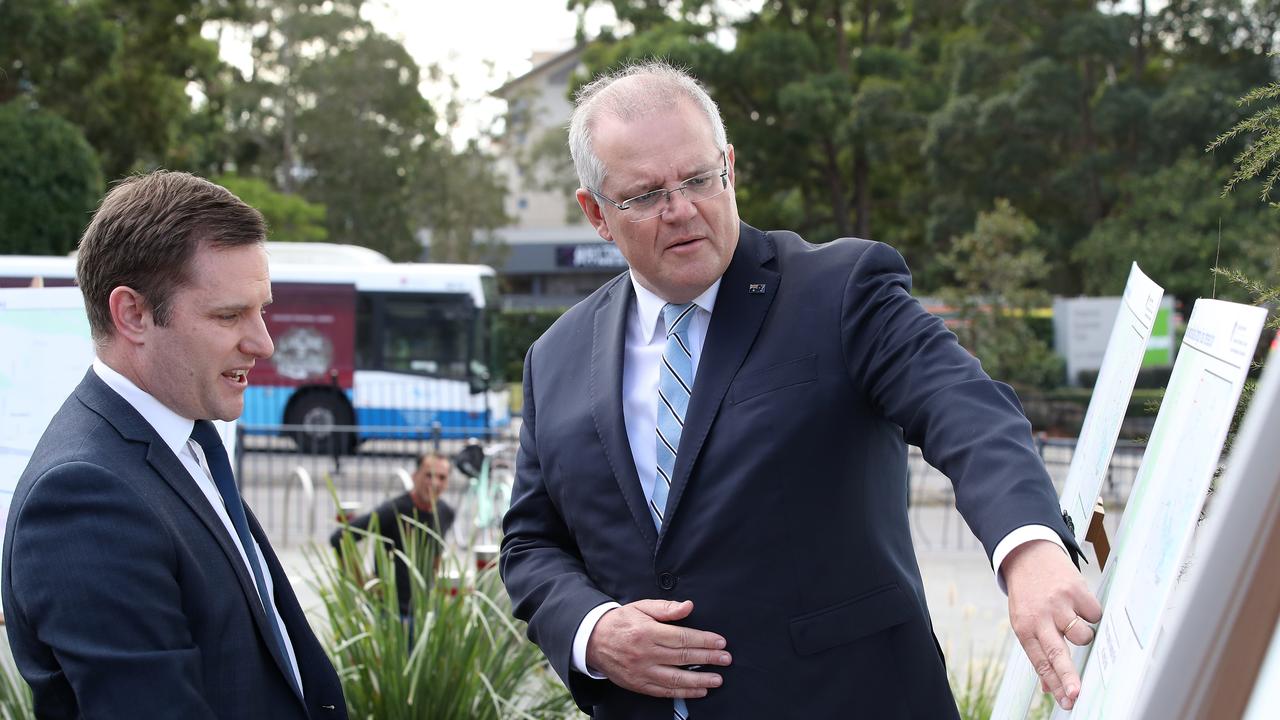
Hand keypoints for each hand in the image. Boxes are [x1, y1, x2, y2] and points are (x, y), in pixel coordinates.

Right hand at [585, 599, 731, 698]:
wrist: (594, 640)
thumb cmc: (621, 622)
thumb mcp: (641, 607)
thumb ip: (666, 608)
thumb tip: (688, 606)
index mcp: (647, 632)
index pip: (682, 638)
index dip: (703, 640)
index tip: (720, 642)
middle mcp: (645, 653)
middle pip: (683, 658)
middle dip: (708, 659)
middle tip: (725, 659)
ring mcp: (642, 672)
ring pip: (676, 679)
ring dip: (699, 680)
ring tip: (717, 679)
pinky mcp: (639, 684)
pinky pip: (665, 691)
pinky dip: (684, 693)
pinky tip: (699, 690)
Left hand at [1003, 539, 1101, 710]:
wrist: (1028, 554)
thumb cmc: (1028, 593)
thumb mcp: (1023, 620)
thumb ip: (1037, 651)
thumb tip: (1049, 687)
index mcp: (1025, 628)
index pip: (1040, 663)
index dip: (1055, 684)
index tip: (1066, 702)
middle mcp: (1041, 617)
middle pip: (1057, 654)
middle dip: (1068, 677)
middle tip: (1076, 695)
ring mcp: (1059, 604)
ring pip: (1083, 635)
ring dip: (1084, 635)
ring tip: (1074, 620)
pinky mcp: (1076, 590)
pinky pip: (1095, 615)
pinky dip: (1092, 614)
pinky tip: (1079, 604)